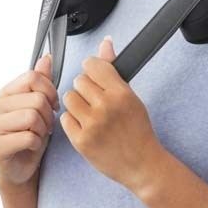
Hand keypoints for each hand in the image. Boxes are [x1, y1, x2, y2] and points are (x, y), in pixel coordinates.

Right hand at [0, 53, 59, 186]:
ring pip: (33, 117)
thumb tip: (46, 58)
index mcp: (5, 94)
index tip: (52, 105)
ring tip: (38, 135)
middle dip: (48, 115)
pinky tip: (30, 146)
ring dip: (42, 129)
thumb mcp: (39, 107)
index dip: (50, 91)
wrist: (19, 168)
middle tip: (45, 126)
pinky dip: (36, 144)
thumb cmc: (29, 136)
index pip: (32, 77)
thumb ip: (41, 82)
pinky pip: (29, 137)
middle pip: (36, 99)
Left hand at [59, 36, 162, 191]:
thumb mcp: (130, 97)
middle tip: (96, 103)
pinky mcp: (81, 141)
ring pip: (68, 98)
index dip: (92, 72)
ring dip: (76, 105)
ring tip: (90, 115)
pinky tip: (86, 128)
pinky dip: (72, 122)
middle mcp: (106, 107)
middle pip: (78, 81)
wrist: (142, 164)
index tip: (96, 80)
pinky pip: (65, 119)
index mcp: (121, 93)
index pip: (92, 65)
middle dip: (85, 90)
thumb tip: (105, 42)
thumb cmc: (138, 130)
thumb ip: (113, 70)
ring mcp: (92, 125)